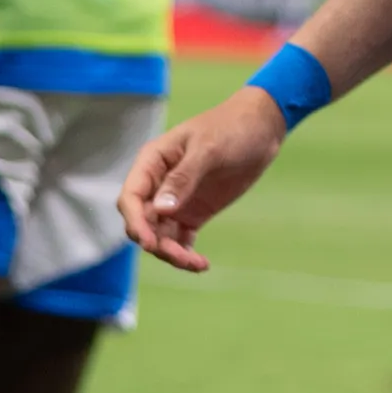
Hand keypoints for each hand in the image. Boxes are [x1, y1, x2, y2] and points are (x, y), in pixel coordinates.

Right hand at [117, 87, 288, 273]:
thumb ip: (183, 178)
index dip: (135, 222)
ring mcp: (175, 201)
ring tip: (197, 263)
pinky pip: (180, 240)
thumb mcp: (208, 149)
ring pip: (160, 236)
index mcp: (152, 162)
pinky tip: (201, 264)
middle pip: (142, 223)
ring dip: (171, 254)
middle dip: (155, 243)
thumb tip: (161, 209)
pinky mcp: (193, 214)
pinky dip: (186, 255)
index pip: (130, 197)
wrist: (261, 129)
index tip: (149, 243)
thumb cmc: (231, 128)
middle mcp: (158, 184)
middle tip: (181, 257)